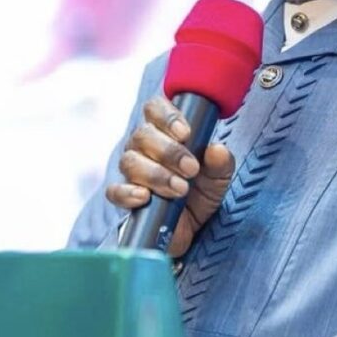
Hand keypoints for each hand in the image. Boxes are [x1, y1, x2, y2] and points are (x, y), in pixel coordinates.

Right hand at [105, 95, 234, 257]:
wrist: (191, 228)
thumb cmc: (201, 192)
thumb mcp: (219, 178)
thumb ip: (221, 163)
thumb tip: (217, 150)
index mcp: (165, 132)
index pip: (155, 108)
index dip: (167, 116)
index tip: (186, 133)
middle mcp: (144, 147)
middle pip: (142, 135)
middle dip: (169, 152)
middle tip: (191, 169)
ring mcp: (132, 171)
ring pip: (130, 162)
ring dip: (157, 175)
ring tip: (180, 189)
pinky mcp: (124, 197)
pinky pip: (114, 191)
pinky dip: (128, 193)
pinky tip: (145, 197)